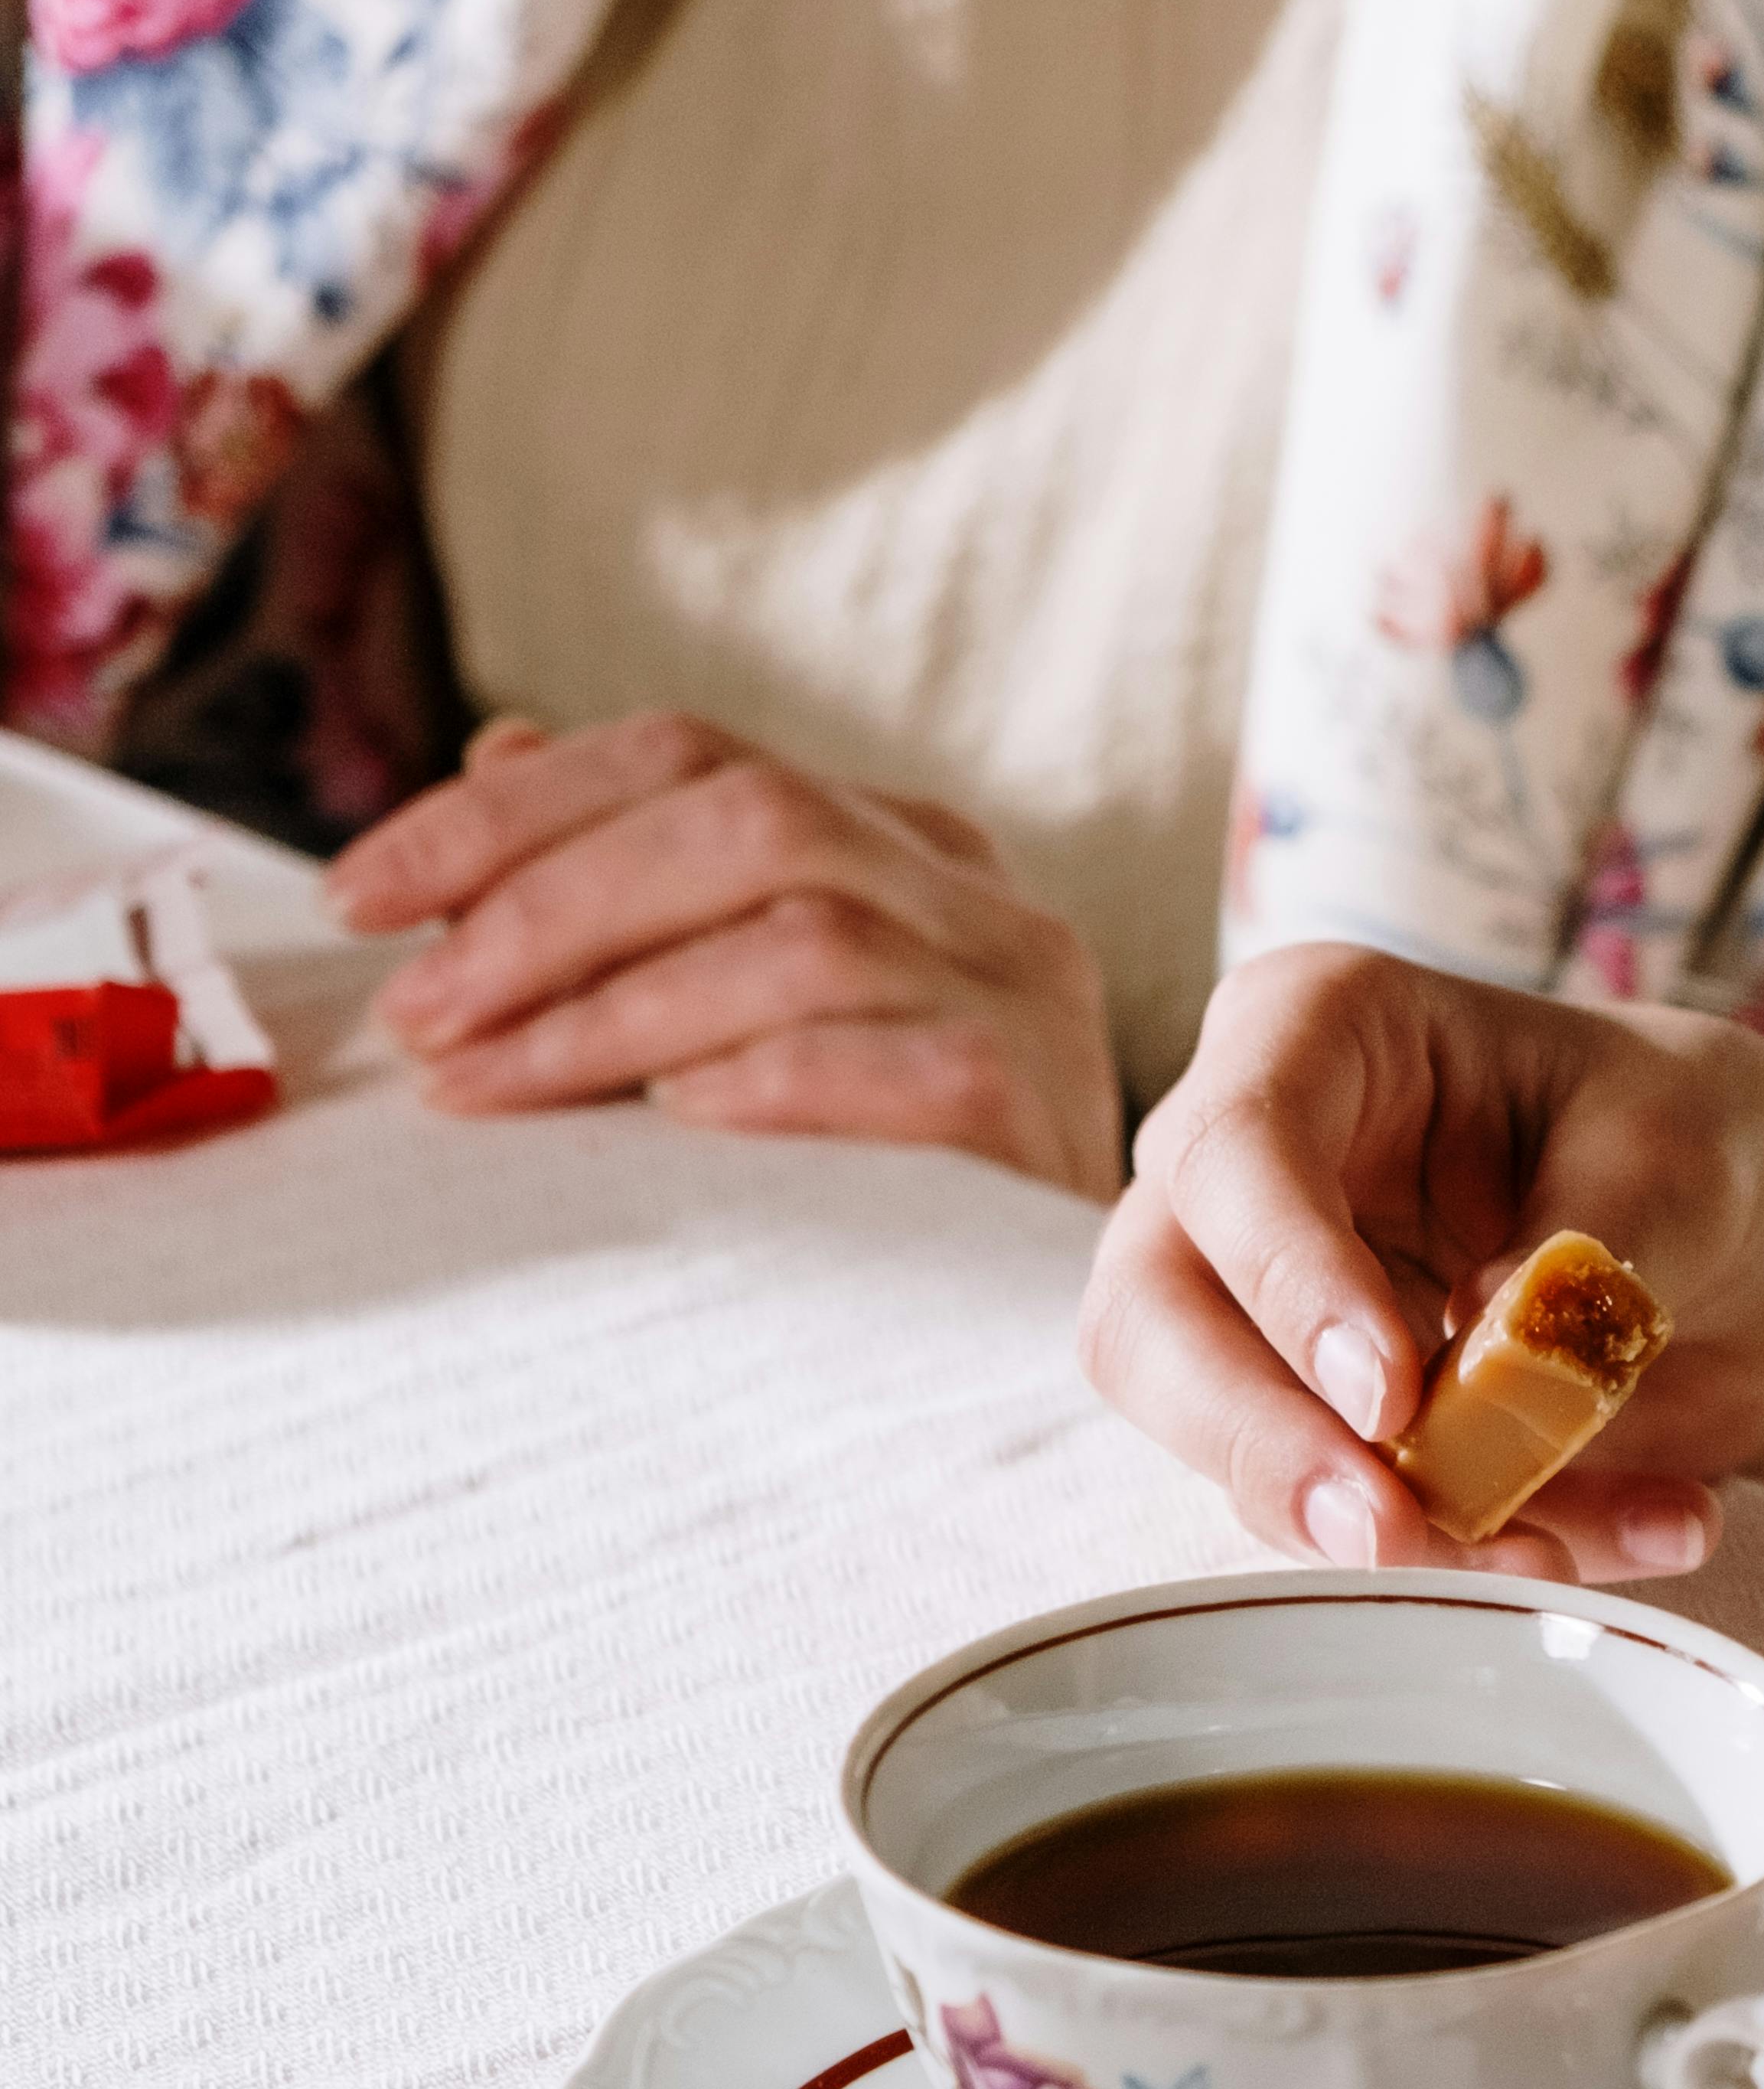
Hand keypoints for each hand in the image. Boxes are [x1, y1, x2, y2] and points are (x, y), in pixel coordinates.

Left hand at [327, 712, 1121, 1194]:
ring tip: (480, 1085)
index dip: (507, 809)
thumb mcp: (762, 1024)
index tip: (358, 896)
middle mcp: (978, 897)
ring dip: (610, 1010)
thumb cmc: (892, 1191)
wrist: (1080, 1336)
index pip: (691, 758)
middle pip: (747, 820)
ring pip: (803, 936)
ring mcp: (1025, 995)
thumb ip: (655, 895)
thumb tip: (496, 753)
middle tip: (412, 1012)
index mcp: (905, 849)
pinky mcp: (1044, 1106)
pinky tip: (663, 1127)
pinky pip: (891, 1068)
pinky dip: (762, 1084)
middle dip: (544, 904)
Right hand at [1078, 939, 1763, 1581]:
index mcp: (1317, 1034)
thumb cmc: (1702, 1148)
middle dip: (1265, 1448)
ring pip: (1227, 1449)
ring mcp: (1259, 1313)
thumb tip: (1491, 1355)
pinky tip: (1642, 1531)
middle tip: (1389, 1536)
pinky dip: (1490, 1553)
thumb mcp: (1689, 1164)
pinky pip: (1349, 1522)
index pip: (1236, 1153)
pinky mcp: (1316, 1434)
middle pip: (1151, 1323)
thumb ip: (1590, 1250)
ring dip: (1399, 1527)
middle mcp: (1245, 1173)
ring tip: (1568, 1551)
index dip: (1290, 1284)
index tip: (1390, 1397)